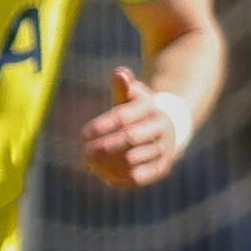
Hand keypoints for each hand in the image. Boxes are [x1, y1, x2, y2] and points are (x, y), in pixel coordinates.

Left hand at [79, 64, 192, 188]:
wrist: (168, 128)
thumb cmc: (138, 112)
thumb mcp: (131, 97)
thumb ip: (122, 87)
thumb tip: (119, 73)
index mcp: (150, 106)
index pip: (123, 116)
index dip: (101, 126)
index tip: (83, 134)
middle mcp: (160, 126)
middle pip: (130, 138)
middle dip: (105, 146)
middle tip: (86, 152)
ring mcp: (164, 147)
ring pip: (133, 158)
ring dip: (109, 163)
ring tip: (91, 164)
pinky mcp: (163, 167)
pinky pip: (140, 176)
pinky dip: (120, 177)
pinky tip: (104, 175)